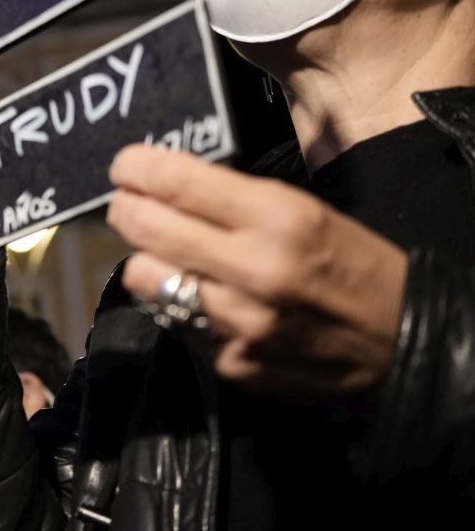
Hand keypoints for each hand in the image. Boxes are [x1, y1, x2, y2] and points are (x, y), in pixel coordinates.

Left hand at [108, 144, 408, 399]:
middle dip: (126, 210)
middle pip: (144, 227)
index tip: (124, 167)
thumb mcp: (307, 213)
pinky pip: (173, 322)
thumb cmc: (354, 266)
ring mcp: (240, 322)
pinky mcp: (232, 363)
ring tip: (166, 256)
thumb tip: (163, 184)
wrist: (406, 343)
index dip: (134, 169)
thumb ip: (235, 200)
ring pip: (144, 278)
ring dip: (147, 262)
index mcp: (279, 217)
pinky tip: (200, 299)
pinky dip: (176, 306)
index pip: (174, 182)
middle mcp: (255, 268)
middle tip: (128, 206)